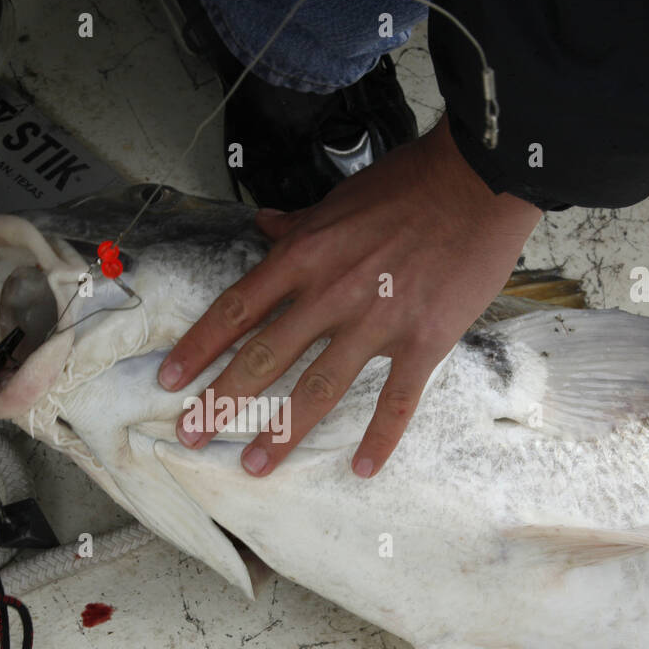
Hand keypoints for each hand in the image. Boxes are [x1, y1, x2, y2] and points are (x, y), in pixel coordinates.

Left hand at [158, 114, 541, 476]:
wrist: (479, 179)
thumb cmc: (408, 185)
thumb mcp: (337, 199)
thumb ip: (298, 224)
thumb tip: (264, 223)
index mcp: (304, 257)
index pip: (236, 310)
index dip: (198, 348)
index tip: (169, 380)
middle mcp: (330, 293)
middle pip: (263, 357)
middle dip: (221, 400)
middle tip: (190, 434)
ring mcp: (377, 321)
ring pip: (319, 388)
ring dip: (283, 432)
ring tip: (256, 465)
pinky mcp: (423, 341)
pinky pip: (397, 400)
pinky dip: (380, 437)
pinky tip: (363, 468)